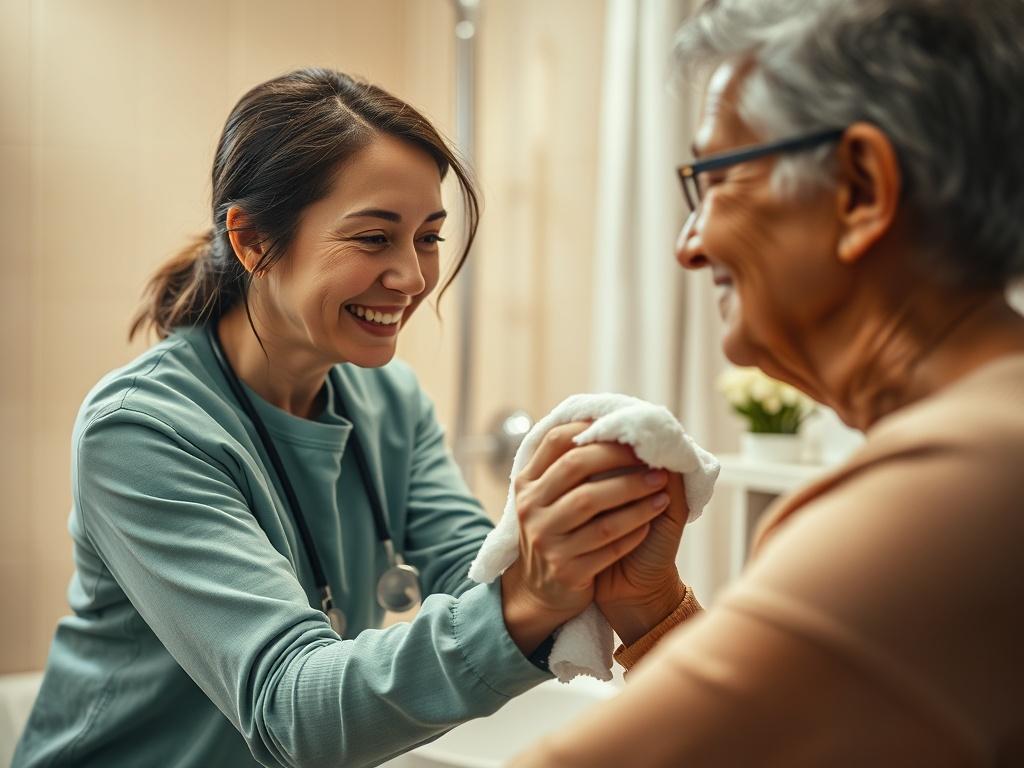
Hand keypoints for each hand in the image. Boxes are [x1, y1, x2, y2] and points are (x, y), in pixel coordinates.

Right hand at [500, 423, 670, 654]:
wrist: (541, 593)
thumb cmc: (557, 533)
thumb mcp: (548, 499)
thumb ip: (568, 468)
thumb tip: (610, 427)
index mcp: (527, 483)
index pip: (556, 441)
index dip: (592, 430)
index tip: (625, 429)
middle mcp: (531, 508)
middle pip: (575, 467)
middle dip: (619, 458)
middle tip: (652, 460)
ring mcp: (545, 540)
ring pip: (593, 505)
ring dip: (633, 494)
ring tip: (661, 490)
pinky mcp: (565, 570)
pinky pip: (607, 544)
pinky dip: (633, 529)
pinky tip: (652, 521)